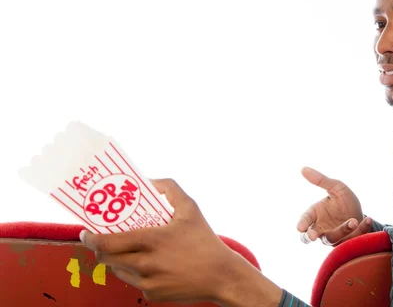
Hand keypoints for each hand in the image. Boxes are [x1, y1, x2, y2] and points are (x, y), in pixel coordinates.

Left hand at [79, 179, 236, 302]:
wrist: (221, 276)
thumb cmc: (205, 241)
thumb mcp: (190, 208)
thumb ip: (169, 189)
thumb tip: (149, 181)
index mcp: (151, 240)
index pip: (106, 243)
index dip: (90, 238)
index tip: (86, 231)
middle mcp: (145, 264)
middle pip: (106, 258)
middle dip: (99, 248)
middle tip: (101, 239)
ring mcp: (147, 282)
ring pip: (117, 270)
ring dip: (116, 259)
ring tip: (125, 249)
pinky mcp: (152, 295)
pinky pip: (133, 282)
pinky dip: (135, 272)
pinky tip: (148, 263)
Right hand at [297, 167, 372, 245]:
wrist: (361, 212)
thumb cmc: (343, 200)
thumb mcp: (336, 187)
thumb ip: (321, 180)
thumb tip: (303, 168)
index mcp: (315, 215)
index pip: (305, 220)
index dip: (302, 224)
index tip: (300, 228)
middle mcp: (322, 228)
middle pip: (312, 235)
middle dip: (310, 236)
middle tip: (313, 236)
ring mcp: (334, 238)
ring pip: (334, 238)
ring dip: (343, 230)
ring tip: (353, 221)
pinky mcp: (348, 242)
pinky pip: (353, 239)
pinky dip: (362, 229)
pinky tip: (368, 219)